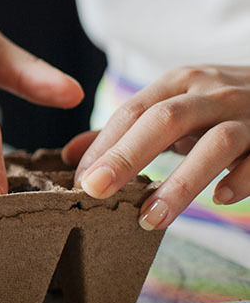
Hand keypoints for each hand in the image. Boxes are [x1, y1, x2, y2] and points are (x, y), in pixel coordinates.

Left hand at [62, 65, 249, 229]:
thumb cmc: (216, 105)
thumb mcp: (171, 106)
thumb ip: (124, 130)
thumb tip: (71, 156)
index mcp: (178, 84)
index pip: (132, 111)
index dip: (104, 146)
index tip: (80, 181)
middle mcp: (211, 94)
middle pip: (164, 120)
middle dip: (126, 155)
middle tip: (96, 191)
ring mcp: (248, 115)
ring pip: (215, 144)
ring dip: (180, 183)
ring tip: (149, 219)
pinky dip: (242, 179)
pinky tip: (221, 199)